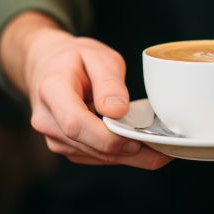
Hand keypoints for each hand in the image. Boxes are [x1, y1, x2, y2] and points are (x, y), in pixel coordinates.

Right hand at [1, 13, 172, 169]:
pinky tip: (145, 148)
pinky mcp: (68, 147)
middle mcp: (48, 120)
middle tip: (166, 148)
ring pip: (96, 156)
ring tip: (162, 149)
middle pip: (89, 145)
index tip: (137, 137)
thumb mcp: (96, 56)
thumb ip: (108, 82)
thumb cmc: (75, 59)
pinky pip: (97, 156)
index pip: (75, 123)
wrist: (48, 67)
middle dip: (129, 151)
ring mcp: (55, 138)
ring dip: (130, 157)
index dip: (107, 136)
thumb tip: (117, 111)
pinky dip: (122, 155)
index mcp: (52, 91)